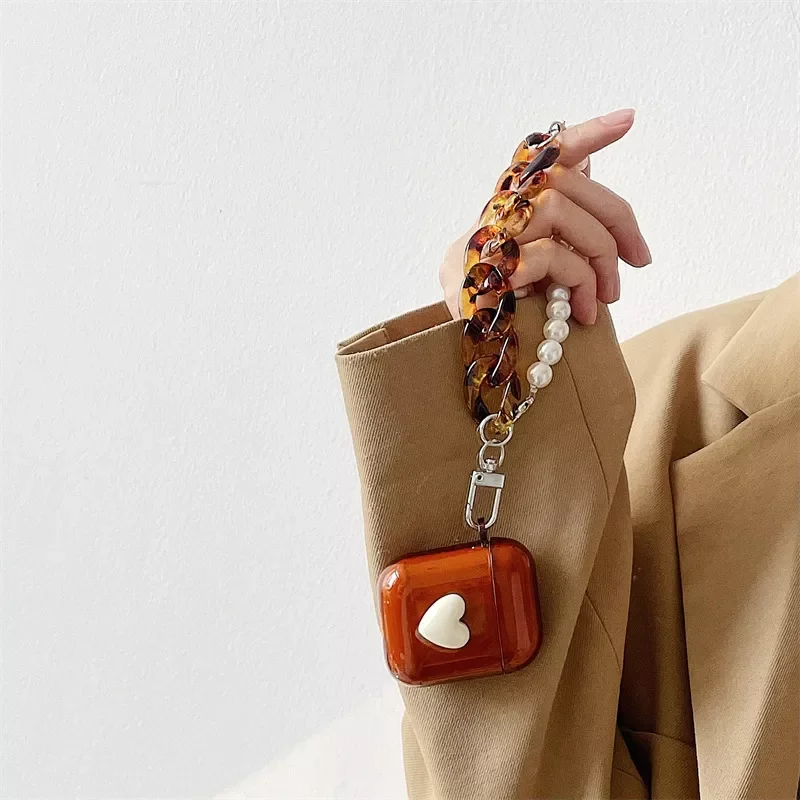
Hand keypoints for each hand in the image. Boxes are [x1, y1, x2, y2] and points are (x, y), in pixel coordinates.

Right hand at [439, 109, 650, 324]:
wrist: (468, 375)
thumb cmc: (513, 326)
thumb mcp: (542, 274)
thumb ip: (562, 232)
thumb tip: (593, 177)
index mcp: (501, 215)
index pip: (538, 156)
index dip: (584, 133)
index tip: (628, 119)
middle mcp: (485, 221)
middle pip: (560, 180)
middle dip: (615, 217)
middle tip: (639, 260)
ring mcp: (477, 245)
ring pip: (557, 208)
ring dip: (598, 254)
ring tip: (606, 298)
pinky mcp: (479, 275)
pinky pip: (546, 255)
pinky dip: (578, 280)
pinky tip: (584, 313)